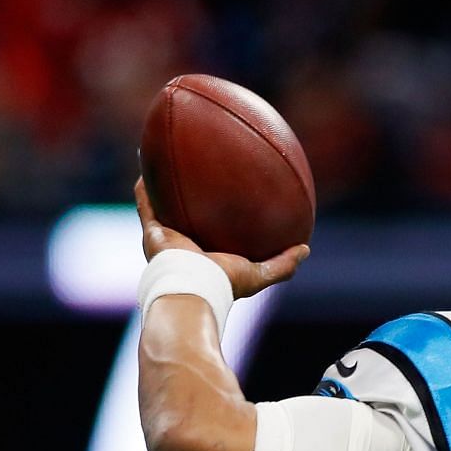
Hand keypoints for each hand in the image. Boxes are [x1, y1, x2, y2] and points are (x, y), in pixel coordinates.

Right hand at [135, 178, 307, 297]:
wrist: (193, 289)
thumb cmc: (225, 284)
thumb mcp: (259, 274)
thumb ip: (283, 264)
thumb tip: (306, 249)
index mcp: (208, 256)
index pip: (215, 233)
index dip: (221, 217)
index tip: (229, 198)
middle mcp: (185, 246)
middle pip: (188, 216)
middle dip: (192, 198)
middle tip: (200, 175)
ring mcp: (166, 239)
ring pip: (164, 207)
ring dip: (165, 187)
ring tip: (168, 162)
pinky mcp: (152, 232)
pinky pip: (146, 203)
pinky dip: (144, 186)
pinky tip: (147, 163)